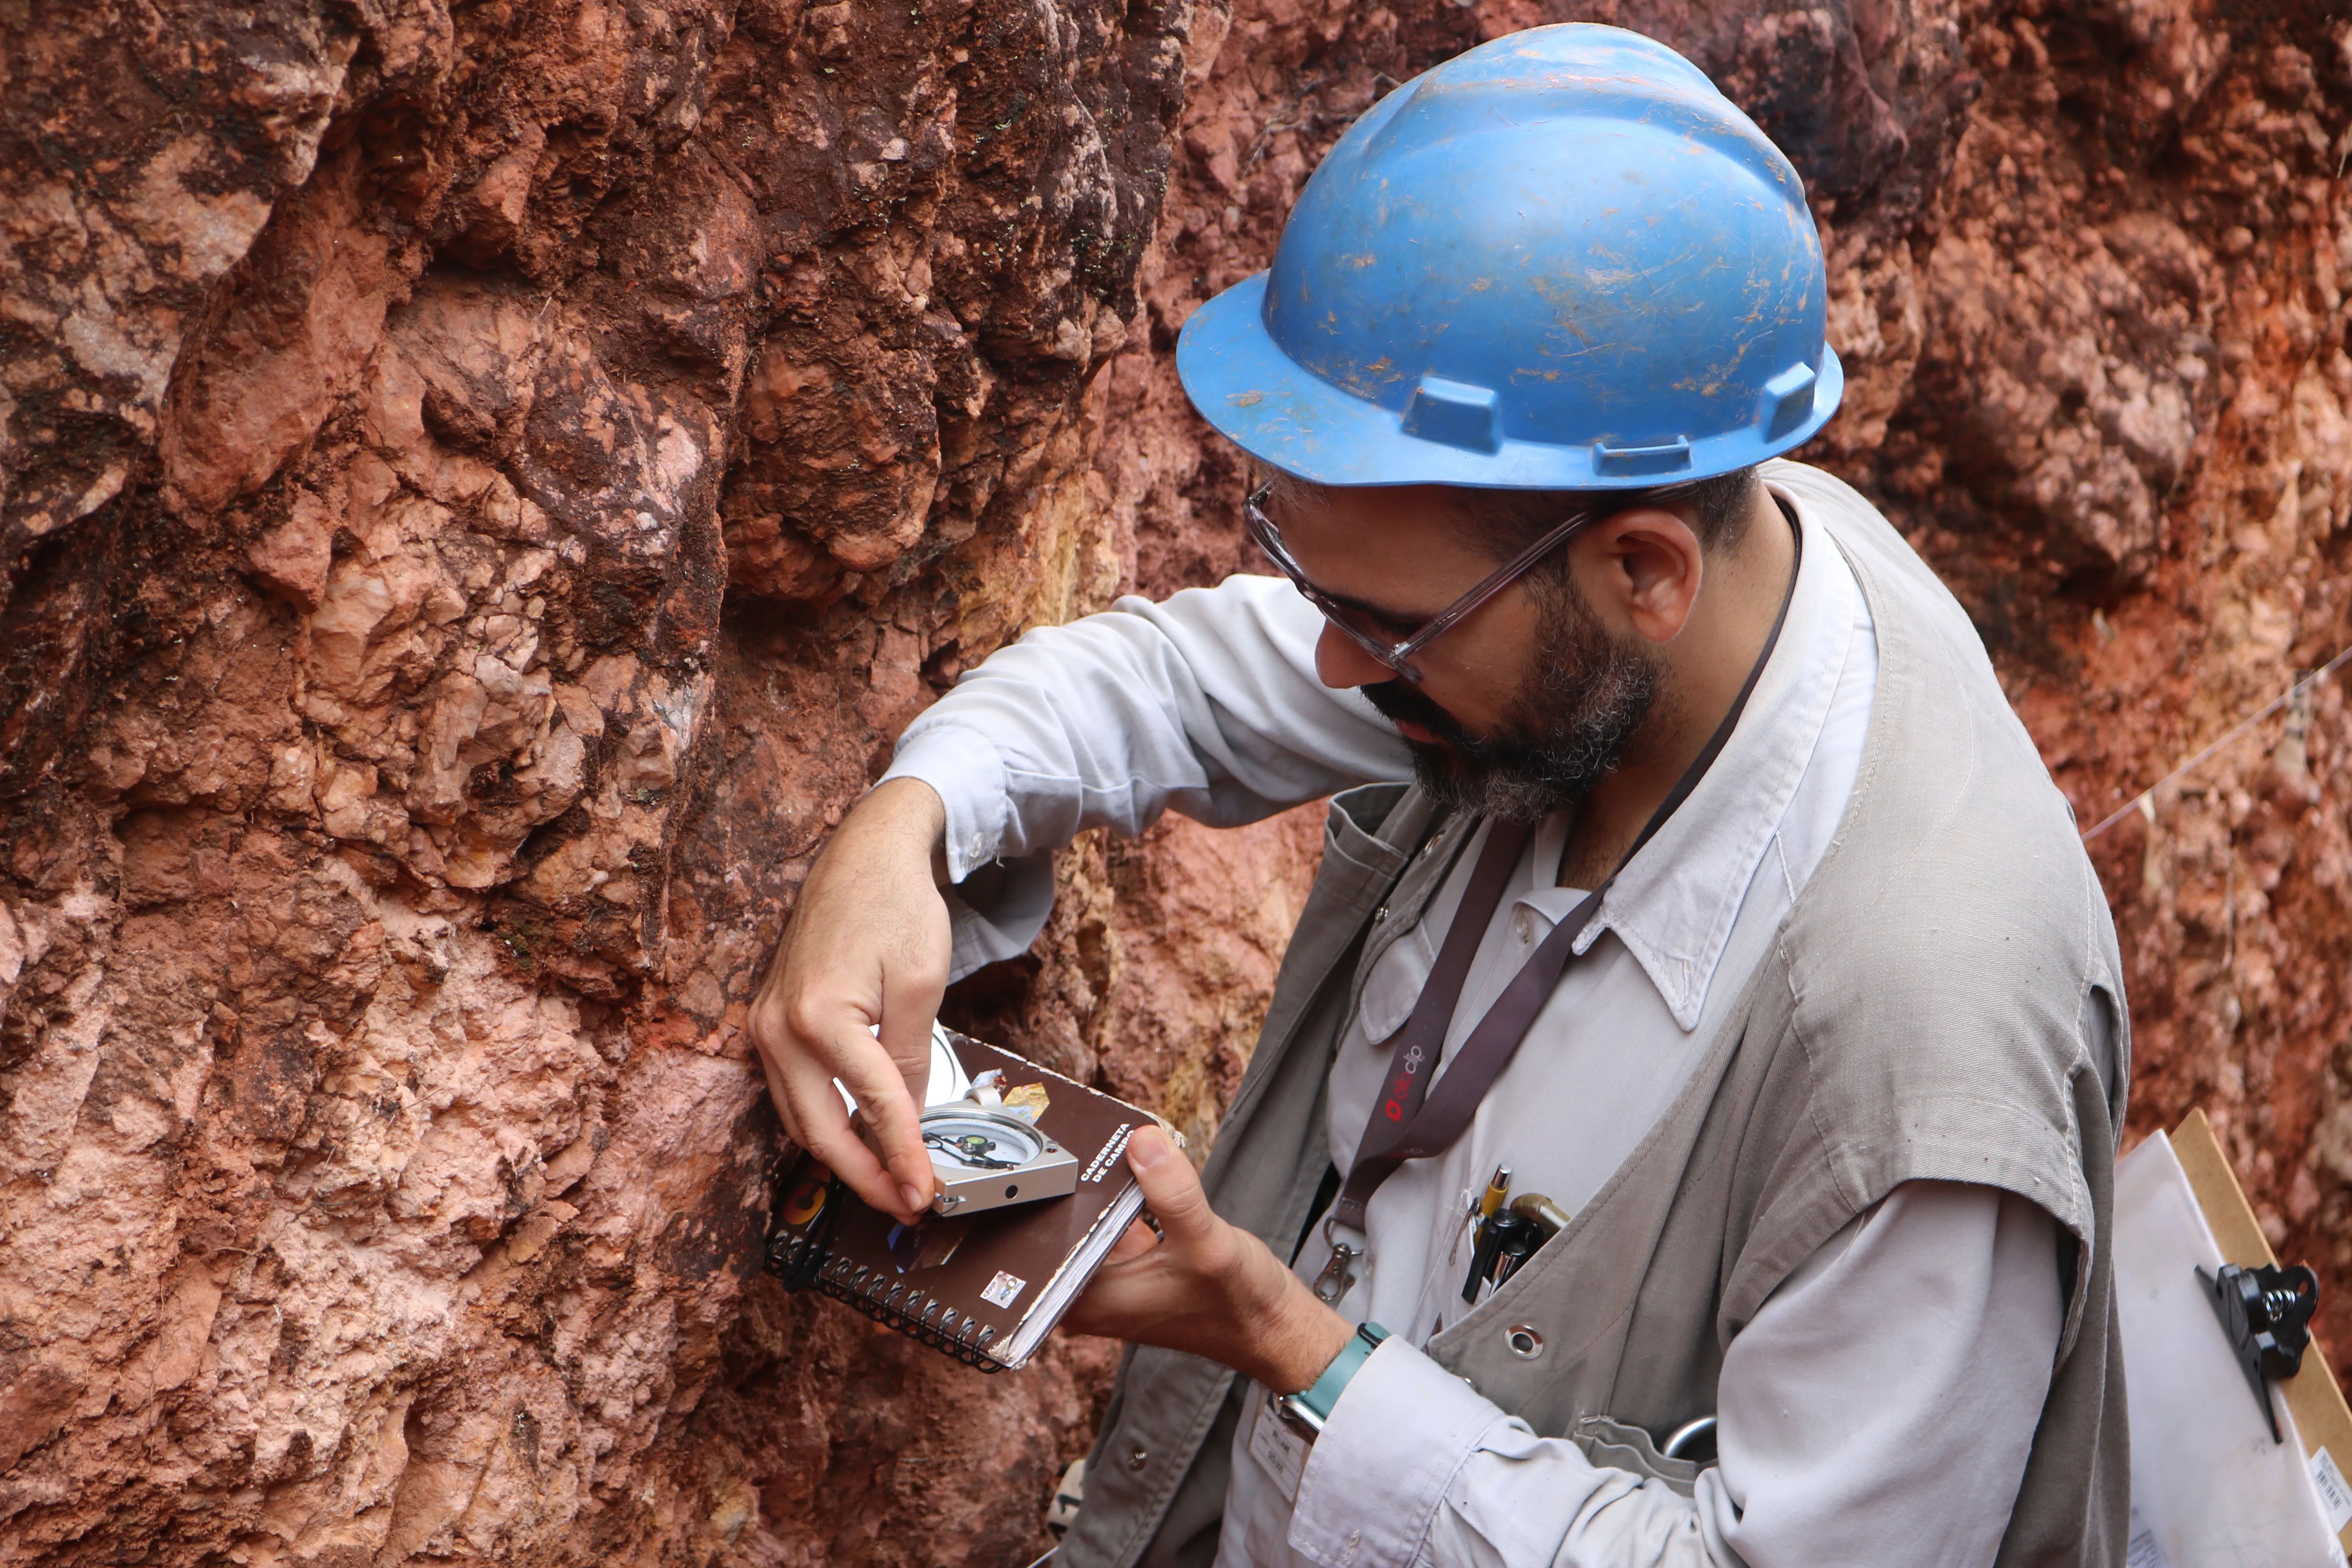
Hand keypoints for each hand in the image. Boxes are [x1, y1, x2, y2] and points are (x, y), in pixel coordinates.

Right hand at [748, 777, 952, 1223]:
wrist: (862, 854)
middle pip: (818, 1131)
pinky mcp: (772, 1024)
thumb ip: (910, 1057)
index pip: (870, 1106)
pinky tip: (860, 1138)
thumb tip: (904, 1118)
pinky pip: (794, 1093)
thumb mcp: (921, 983)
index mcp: (818, 1015)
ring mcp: (767, 1027)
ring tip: (889, 1181)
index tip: (924, 1193)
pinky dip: (825, 1123)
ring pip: (800, 1119)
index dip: (902, 1156)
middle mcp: (778, 1027)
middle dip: (864, 1176)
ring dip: (843, 1157)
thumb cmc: (893, 904)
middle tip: (906, 1203)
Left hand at [1061, 1128, 1355, 1392]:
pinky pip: (1114, 1217)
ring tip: (1106, 1138)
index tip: (1058, 1146)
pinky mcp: (1131, 1261)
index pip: (1044, 1236)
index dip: (1049, 1189)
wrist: (1272, 1327)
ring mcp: (1109, 1275)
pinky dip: (1123, 1191)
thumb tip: (1142, 1141)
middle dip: (1076, 1178)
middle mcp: (1088, 1291)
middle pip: (1063, 1221)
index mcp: (1087, 1299)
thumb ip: (1173, 1194)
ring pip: (1089, 1215)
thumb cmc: (1241, 1306)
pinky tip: (1133, 1161)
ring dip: (1101, 1181)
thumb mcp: (1208, 1244)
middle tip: (1084, 1130)